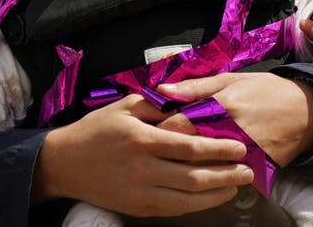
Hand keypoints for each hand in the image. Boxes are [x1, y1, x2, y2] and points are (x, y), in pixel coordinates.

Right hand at [32, 94, 253, 216]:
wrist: (65, 163)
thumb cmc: (96, 129)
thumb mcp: (124, 107)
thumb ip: (157, 106)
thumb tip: (187, 102)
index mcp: (142, 139)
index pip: (189, 146)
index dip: (218, 148)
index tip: (239, 147)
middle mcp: (144, 168)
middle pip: (195, 177)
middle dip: (226, 174)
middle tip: (247, 170)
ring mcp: (140, 192)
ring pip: (188, 199)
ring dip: (216, 194)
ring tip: (236, 186)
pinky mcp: (137, 208)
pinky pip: (173, 210)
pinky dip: (196, 205)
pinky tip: (210, 197)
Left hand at [157, 72, 312, 166]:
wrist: (306, 111)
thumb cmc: (263, 90)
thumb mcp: (230, 80)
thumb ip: (194, 87)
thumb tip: (161, 90)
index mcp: (219, 106)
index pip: (177, 124)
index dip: (157, 129)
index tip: (144, 132)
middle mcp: (229, 132)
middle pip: (186, 149)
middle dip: (165, 151)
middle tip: (149, 152)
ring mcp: (242, 154)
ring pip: (203, 168)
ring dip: (184, 166)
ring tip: (167, 164)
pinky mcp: (255, 168)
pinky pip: (225, 177)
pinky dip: (210, 177)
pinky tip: (197, 175)